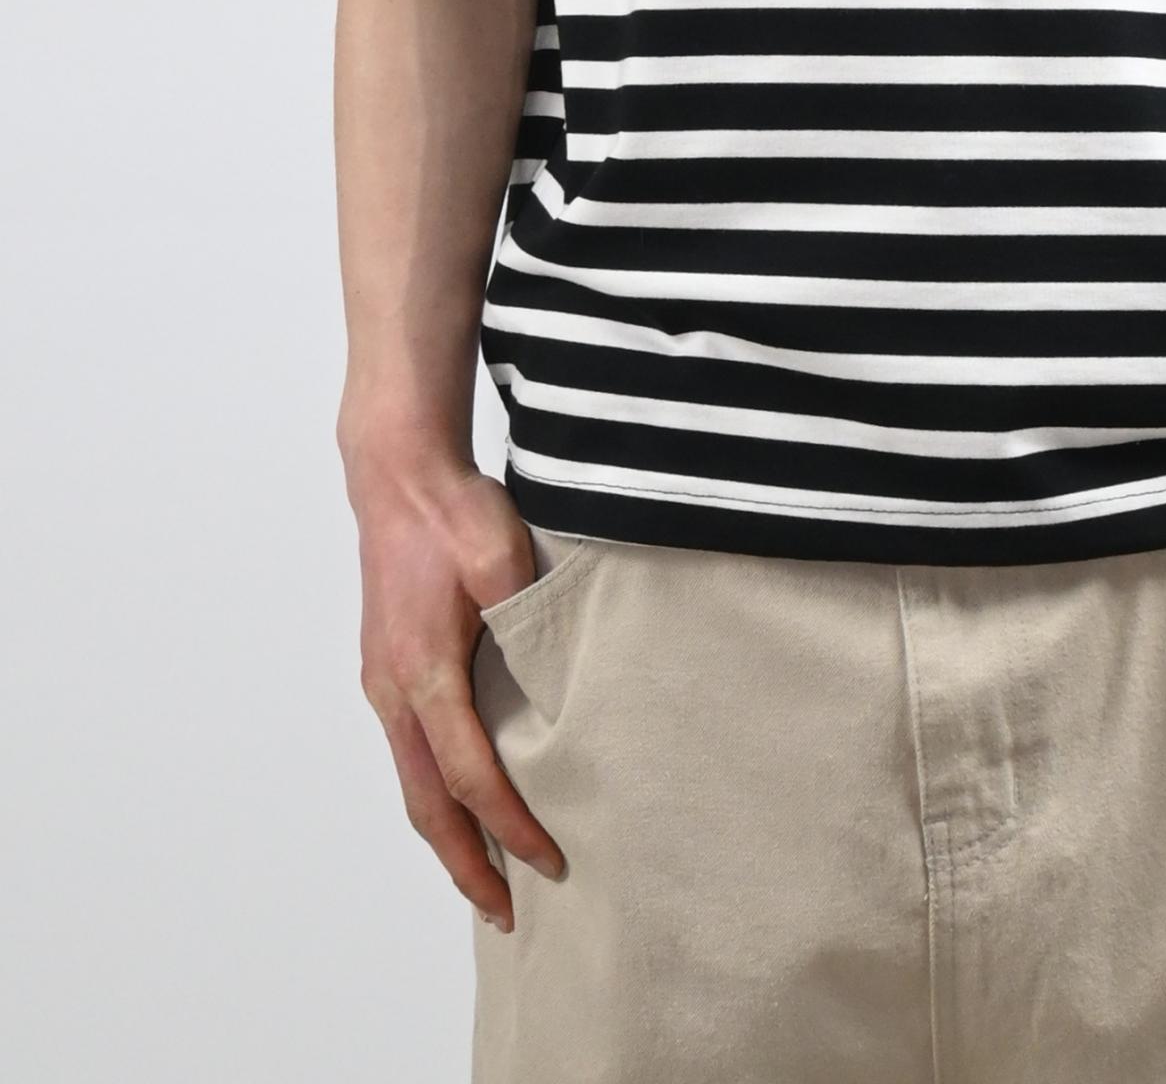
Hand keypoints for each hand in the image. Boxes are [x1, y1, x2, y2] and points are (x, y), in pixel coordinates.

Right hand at [348, 456, 565, 930]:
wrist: (396, 474)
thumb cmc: (452, 509)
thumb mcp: (502, 554)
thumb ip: (525, 617)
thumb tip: (557, 680)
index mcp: (424, 670)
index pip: (470, 774)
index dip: (511, 825)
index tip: (550, 860)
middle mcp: (395, 689)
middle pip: (427, 805)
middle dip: (466, 866)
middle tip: (507, 914)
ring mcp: (384, 683)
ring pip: (412, 784)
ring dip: (447, 837)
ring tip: (486, 880)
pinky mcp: (386, 671)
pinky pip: (409, 753)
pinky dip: (435, 795)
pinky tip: (462, 807)